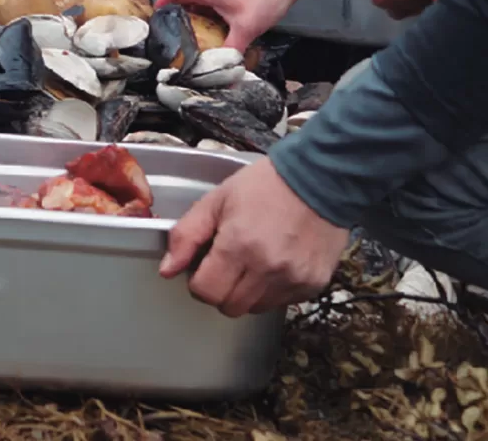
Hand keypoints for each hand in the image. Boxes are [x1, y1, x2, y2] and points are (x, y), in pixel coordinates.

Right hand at [156, 0, 297, 50]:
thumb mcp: (247, 29)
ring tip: (192, 37)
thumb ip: (234, 51)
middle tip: (174, 37)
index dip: (161, 2)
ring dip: (193, 15)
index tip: (155, 19)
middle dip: (177, 16)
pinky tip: (215, 28)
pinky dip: (207, 13)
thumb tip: (228, 77)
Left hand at [159, 158, 349, 316]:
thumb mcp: (216, 201)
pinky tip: (276, 263)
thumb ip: (187, 236)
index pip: (206, 292)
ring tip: (254, 261)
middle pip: (229, 306)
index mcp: (238, 246)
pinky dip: (273, 290)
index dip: (199, 281)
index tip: (205, 265)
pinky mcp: (313, 285)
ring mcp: (293, 280)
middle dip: (221, 289)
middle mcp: (267, 269)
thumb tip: (167, 270)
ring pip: (255, 309)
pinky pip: (282, 303)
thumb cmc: (265, 186)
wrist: (320, 178)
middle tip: (228, 263)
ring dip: (247, 293)